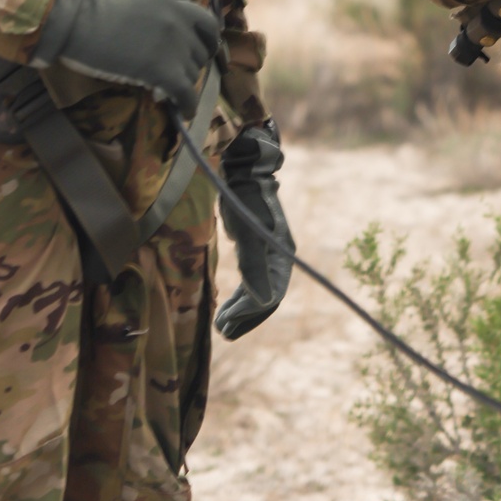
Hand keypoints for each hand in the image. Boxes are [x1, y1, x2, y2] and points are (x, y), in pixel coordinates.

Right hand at [32, 0, 220, 116]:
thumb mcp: (143, 8)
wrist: (82, 25)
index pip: (210, 25)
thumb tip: (176, 48)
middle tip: (172, 75)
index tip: (202, 53)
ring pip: (192, 76)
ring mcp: (174, 48)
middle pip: (201, 55)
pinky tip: (184, 112)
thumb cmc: (102, 16)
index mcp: (176, 6)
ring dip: (181, 84)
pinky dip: (188, 105)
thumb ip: (164, 22)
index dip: (209, 42)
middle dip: (190, 66)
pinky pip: (186, 94)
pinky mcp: (164, 72)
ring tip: (163, 89)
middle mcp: (181, 25)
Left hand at [214, 120, 294, 340]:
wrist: (242, 169)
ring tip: (220, 323)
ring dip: (240, 308)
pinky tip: (226, 300)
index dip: (249, 316)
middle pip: (266, 297)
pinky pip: (251, 277)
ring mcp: (267, 250)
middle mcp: (278, 256)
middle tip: (221, 332)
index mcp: (280, 256)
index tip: (226, 327)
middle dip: (245, 317)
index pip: (270, 297)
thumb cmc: (245, 200)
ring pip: (258, 289)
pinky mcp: (254, 244)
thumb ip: (255, 267)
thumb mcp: (248, 234)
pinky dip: (240, 293)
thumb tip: (264, 304)